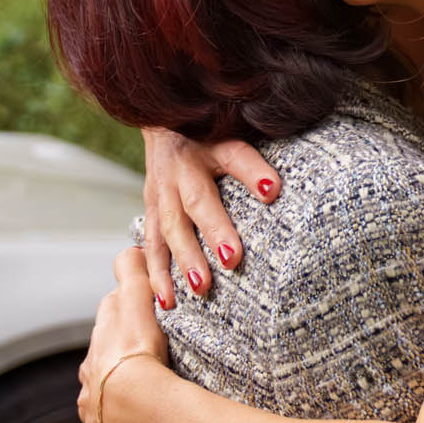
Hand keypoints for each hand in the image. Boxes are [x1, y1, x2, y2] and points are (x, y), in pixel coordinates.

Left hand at [76, 248, 172, 422]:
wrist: (138, 407)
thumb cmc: (139, 357)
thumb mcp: (136, 304)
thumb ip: (133, 274)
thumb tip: (129, 248)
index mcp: (99, 349)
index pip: (107, 323)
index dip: (122, 313)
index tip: (137, 310)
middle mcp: (91, 382)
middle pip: (100, 364)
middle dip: (114, 359)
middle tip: (139, 357)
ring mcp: (97, 414)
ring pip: (101, 403)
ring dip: (113, 401)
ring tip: (133, 402)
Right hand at [142, 127, 280, 303]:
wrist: (160, 121)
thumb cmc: (209, 132)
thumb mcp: (233, 134)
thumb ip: (252, 161)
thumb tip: (274, 188)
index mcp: (208, 145)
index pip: (235, 156)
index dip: (252, 172)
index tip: (272, 189)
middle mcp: (180, 168)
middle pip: (197, 200)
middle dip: (213, 231)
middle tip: (232, 260)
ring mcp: (160, 191)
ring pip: (170, 228)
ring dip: (184, 259)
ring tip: (200, 288)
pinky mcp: (149, 210)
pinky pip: (151, 245)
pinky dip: (157, 274)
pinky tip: (168, 301)